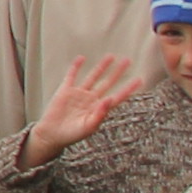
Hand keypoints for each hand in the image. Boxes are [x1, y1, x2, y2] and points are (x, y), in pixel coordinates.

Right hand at [26, 53, 144, 150]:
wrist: (52, 135)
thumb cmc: (71, 135)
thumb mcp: (88, 127)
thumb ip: (100, 114)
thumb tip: (110, 99)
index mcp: (99, 109)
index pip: (117, 96)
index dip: (128, 89)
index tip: (139, 79)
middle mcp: (91, 99)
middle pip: (107, 83)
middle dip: (118, 72)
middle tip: (128, 61)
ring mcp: (79, 94)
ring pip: (93, 77)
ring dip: (101, 67)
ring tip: (111, 56)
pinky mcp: (66, 91)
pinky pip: (72, 76)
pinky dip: (76, 67)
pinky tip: (81, 58)